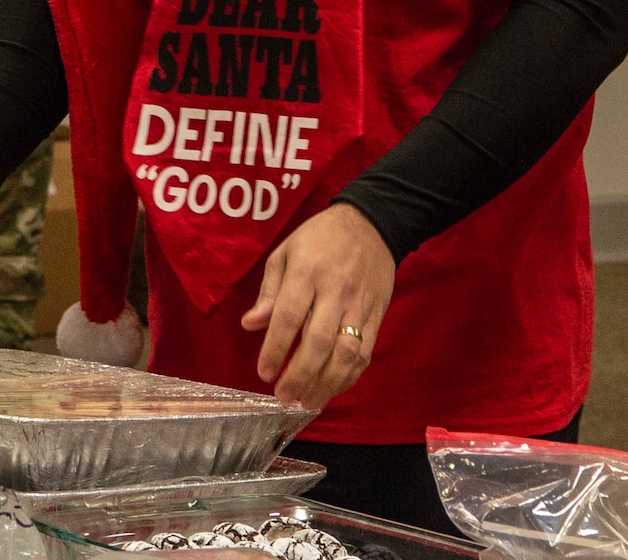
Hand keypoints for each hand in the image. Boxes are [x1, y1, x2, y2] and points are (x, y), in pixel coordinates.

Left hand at [240, 202, 394, 410]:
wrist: (371, 225)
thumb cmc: (319, 238)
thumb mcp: (285, 252)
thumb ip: (269, 291)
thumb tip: (251, 324)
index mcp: (307, 272)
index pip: (289, 316)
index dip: (275, 348)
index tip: (263, 373)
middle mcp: (335, 291)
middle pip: (319, 341)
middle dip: (300, 374)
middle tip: (285, 397)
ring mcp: (359, 306)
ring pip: (346, 352)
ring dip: (327, 383)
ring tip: (308, 402)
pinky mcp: (377, 316)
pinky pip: (365, 352)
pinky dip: (349, 376)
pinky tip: (333, 389)